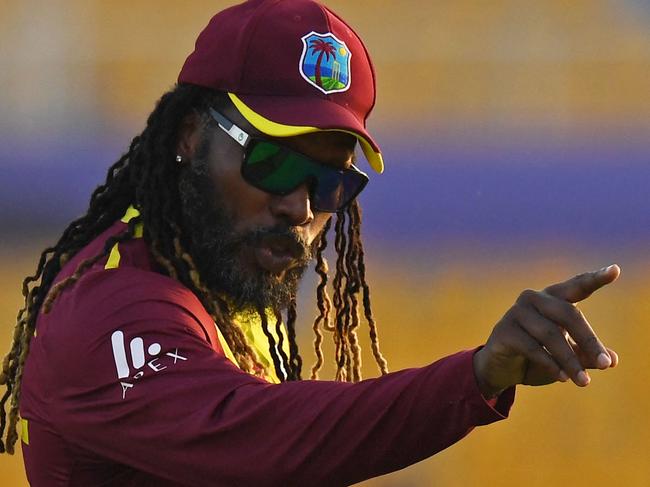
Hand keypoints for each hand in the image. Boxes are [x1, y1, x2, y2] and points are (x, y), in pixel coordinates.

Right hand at [473, 265, 619, 397]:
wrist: (500, 370)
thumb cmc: (537, 357)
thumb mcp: (567, 358)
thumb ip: (586, 355)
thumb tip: (613, 360)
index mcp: (552, 299)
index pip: (576, 286)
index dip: (595, 279)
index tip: (615, 270)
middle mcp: (533, 299)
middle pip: (568, 314)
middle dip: (589, 341)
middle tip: (606, 365)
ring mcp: (516, 313)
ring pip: (551, 334)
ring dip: (570, 360)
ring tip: (583, 381)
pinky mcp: (503, 331)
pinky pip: (532, 347)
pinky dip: (550, 364)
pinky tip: (561, 377)